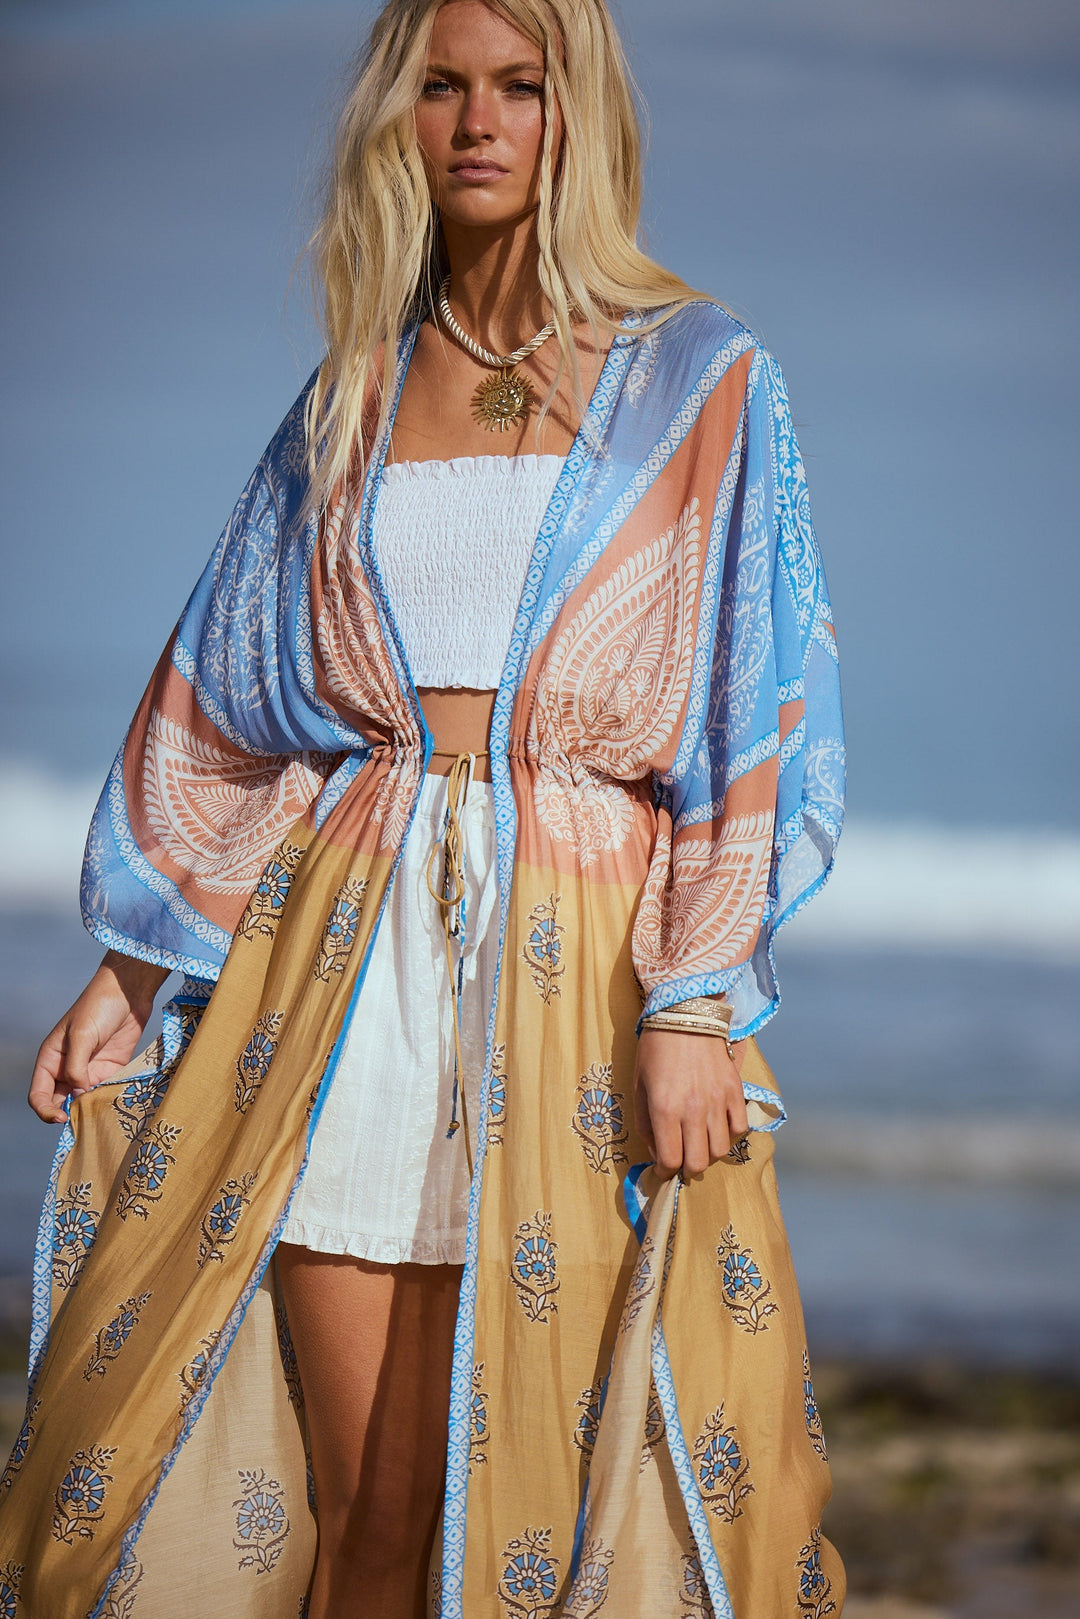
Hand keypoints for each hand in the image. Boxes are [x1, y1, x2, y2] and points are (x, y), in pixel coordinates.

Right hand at [27, 951, 169, 1123]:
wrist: (128, 993)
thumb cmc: (98, 1007)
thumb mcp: (82, 1036)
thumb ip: (77, 1067)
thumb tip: (77, 1095)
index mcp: (51, 1060)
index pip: (39, 1095)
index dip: (46, 1110)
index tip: (61, 1118)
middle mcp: (67, 1069)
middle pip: (61, 1103)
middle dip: (69, 1115)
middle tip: (84, 1123)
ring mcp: (89, 1071)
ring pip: (84, 1101)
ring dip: (90, 1111)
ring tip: (101, 1117)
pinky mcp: (110, 1070)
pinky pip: (105, 1093)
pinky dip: (107, 1102)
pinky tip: (115, 1106)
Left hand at [633, 1028, 748, 1179]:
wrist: (686, 1013)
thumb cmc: (655, 1049)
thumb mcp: (639, 1085)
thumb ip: (645, 1123)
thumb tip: (657, 1152)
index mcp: (665, 1109)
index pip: (670, 1160)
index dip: (664, 1171)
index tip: (662, 1168)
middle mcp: (694, 1110)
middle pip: (697, 1163)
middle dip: (685, 1167)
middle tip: (680, 1158)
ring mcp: (718, 1102)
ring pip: (719, 1151)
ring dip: (707, 1153)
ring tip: (697, 1142)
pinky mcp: (735, 1091)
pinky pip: (739, 1128)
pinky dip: (728, 1135)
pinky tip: (716, 1126)